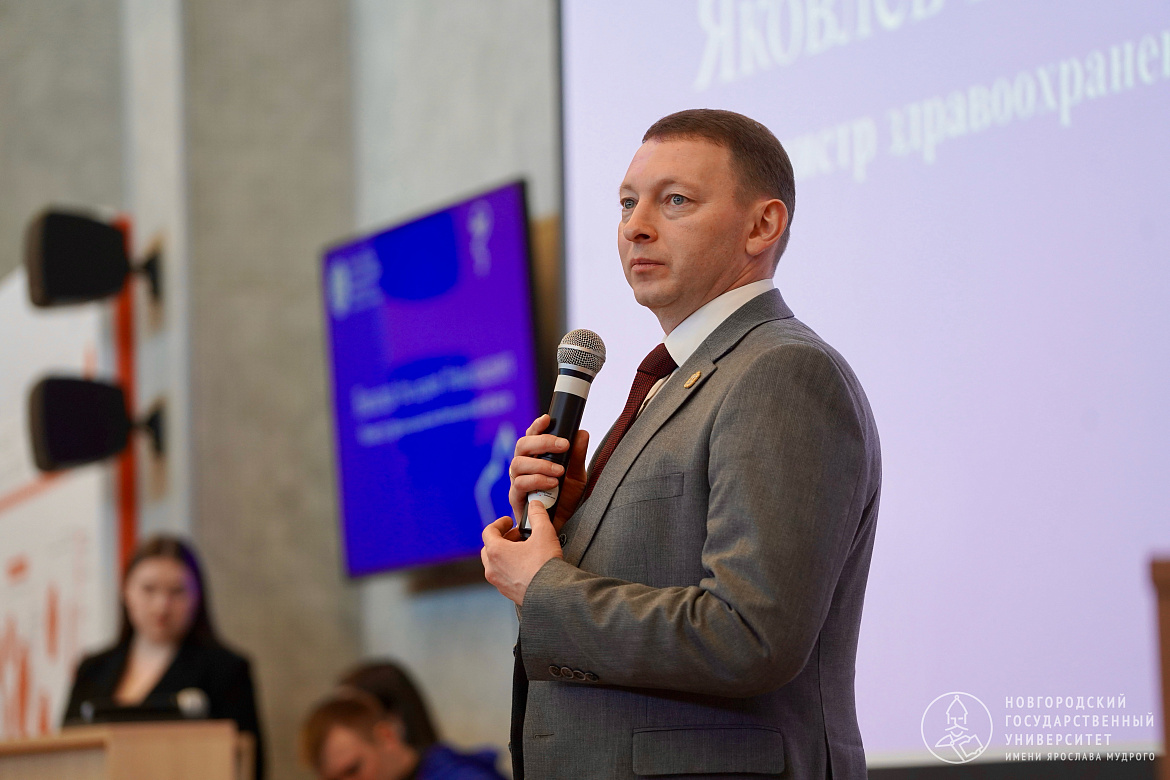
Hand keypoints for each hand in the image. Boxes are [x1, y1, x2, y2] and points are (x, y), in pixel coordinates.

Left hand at [481, 500, 563, 604]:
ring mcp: (498, 582)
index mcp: (496, 551)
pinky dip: (510, 567)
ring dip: (506, 554)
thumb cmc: (545, 565)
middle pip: (489, 548)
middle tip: (519, 535)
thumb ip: (538, 515)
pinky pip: (503, 576)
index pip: (488, 531)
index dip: (499, 523)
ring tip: (524, 550)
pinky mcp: (507, 593)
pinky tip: (527, 566)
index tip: (510, 521)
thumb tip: (535, 504)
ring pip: (495, 564)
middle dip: (503, 539)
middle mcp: (492, 568)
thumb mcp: (544, 532)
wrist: (552, 595)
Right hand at [508, 414, 589, 528]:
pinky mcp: (516, 498)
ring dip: (541, 464)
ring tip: (559, 471)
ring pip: (518, 463)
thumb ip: (577, 456)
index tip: (547, 419)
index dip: (536, 426)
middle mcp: (524, 467)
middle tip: (563, 445)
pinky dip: (537, 481)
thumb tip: (582, 433)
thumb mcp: (577, 477)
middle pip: (521, 445)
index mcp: (536, 458)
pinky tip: (552, 484)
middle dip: (542, 442)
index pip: (531, 436)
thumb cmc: (567, 500)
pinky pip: (520, 484)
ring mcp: (518, 482)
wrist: (563, 527)